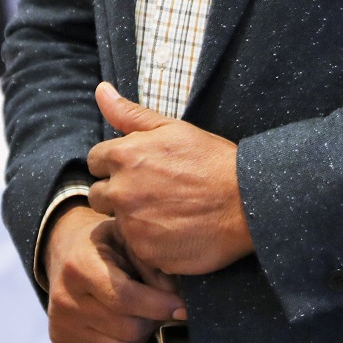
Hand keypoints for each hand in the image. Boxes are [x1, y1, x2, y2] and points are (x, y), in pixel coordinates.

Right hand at [44, 204, 185, 342]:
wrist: (64, 251)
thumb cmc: (104, 244)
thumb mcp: (127, 239)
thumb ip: (151, 266)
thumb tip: (175, 303)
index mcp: (79, 267)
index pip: (124, 298)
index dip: (159, 306)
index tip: (181, 307)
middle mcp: (65, 300)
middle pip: (127, 329)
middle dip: (152, 320)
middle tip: (159, 307)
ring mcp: (61, 325)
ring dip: (140, 339)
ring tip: (140, 317)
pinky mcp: (61, 342)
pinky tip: (123, 329)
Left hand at [87, 82, 252, 275]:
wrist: (248, 202)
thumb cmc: (213, 161)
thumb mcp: (173, 129)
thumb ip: (130, 114)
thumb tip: (101, 90)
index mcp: (124, 156)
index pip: (95, 162)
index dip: (115, 165)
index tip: (139, 170)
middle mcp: (121, 191)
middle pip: (99, 196)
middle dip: (119, 193)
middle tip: (154, 194)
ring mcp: (132, 225)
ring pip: (118, 223)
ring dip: (135, 219)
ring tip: (169, 213)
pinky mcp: (147, 253)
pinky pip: (138, 248)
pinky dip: (152, 243)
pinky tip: (177, 232)